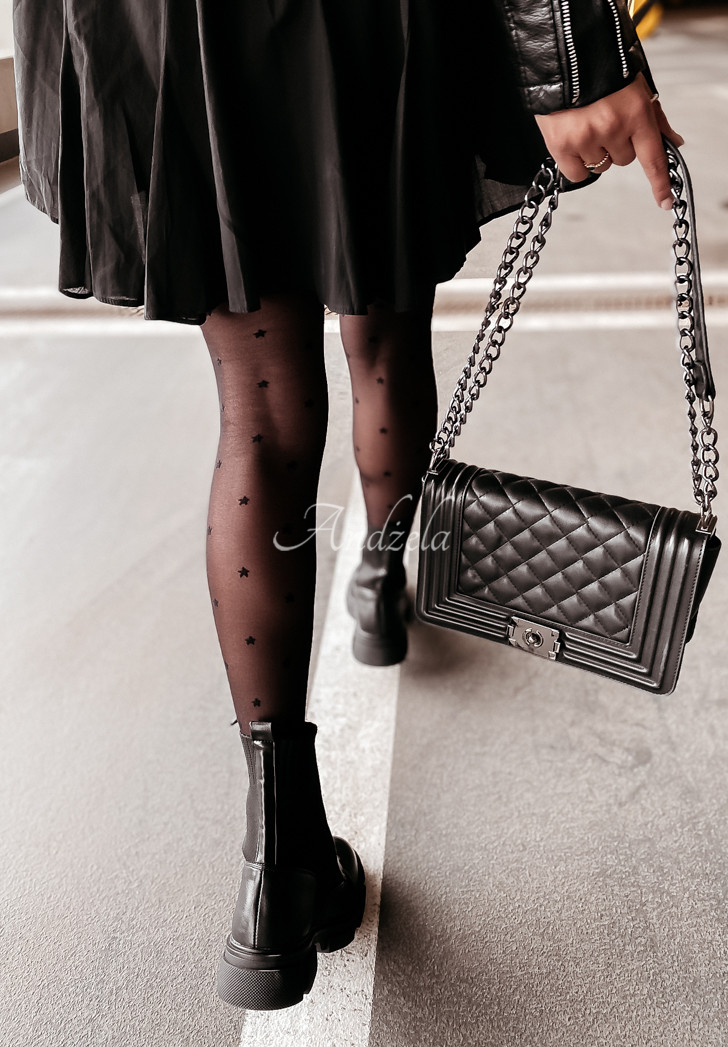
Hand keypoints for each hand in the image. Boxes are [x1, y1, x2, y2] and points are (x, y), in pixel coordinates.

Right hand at [534, 73, 683, 209]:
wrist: (562, 59)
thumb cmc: (601, 71)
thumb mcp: (635, 89)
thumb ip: (655, 119)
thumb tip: (672, 142)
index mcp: (636, 112)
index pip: (653, 157)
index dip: (660, 182)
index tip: (664, 201)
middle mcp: (613, 127)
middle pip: (623, 160)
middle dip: (616, 147)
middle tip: (603, 123)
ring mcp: (587, 138)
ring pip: (600, 167)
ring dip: (595, 153)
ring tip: (585, 126)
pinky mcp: (563, 145)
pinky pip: (577, 173)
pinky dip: (576, 164)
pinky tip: (572, 142)